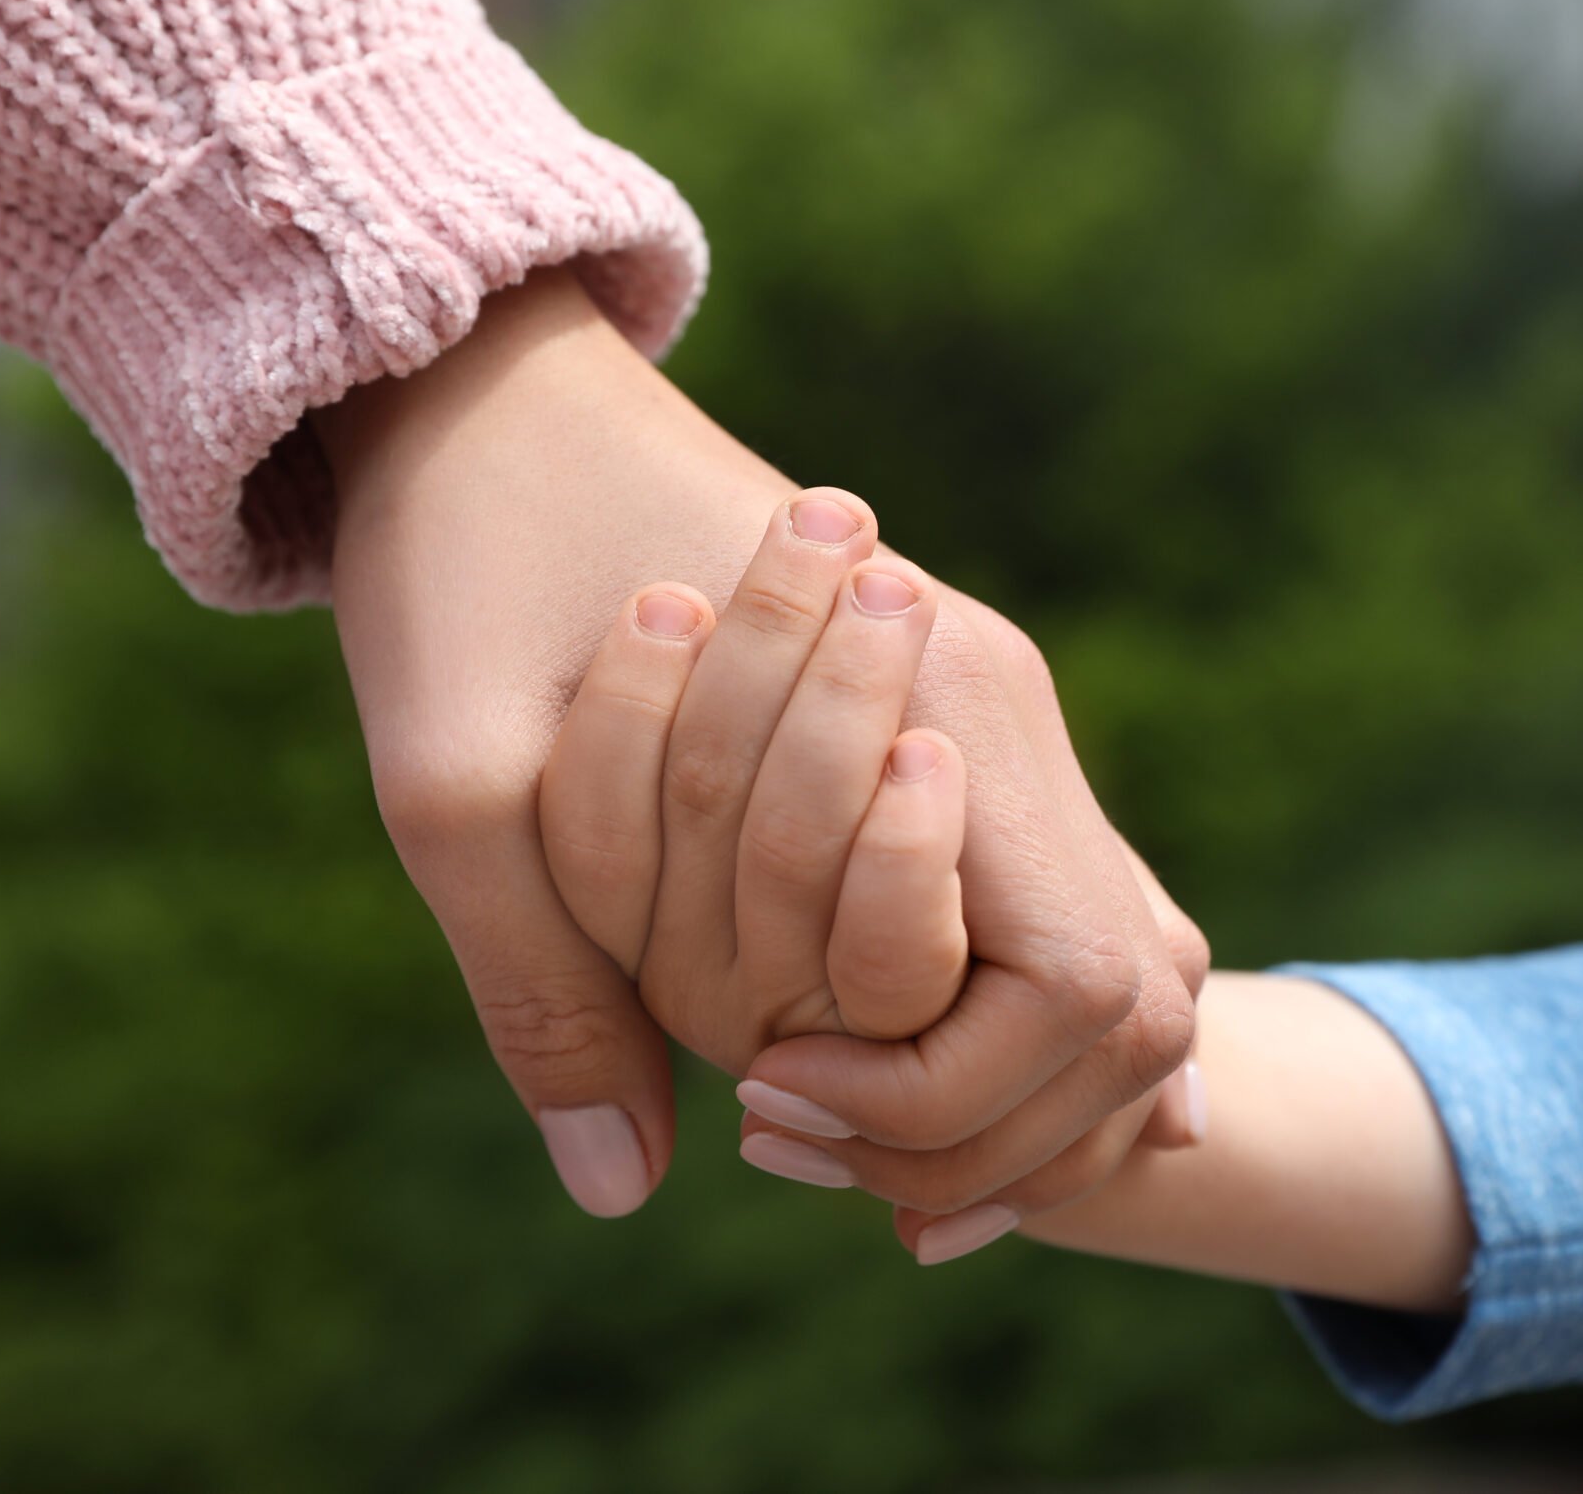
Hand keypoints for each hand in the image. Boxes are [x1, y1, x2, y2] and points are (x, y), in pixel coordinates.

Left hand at [316, 272, 1205, 1218]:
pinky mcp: (947, 715)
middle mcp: (1000, 711)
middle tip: (822, 1174)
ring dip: (1001, 1091)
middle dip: (997, 1128)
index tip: (763, 1099)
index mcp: (943, 711)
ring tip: (866, 1179)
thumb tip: (623, 1193)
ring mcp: (987, 709)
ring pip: (1098, 963)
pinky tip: (891, 1096)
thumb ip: (546, 990)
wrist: (487, 388)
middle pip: (1126, 998)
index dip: (946, 1094)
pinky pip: (1025, 907)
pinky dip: (982, 1019)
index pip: (1079, 990)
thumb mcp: (456, 788)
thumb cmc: (466, 567)